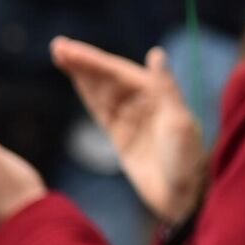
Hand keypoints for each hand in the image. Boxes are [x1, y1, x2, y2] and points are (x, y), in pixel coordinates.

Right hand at [51, 38, 205, 223]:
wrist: (182, 197)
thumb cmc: (187, 160)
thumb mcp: (178, 123)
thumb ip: (165, 88)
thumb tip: (156, 53)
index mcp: (157, 95)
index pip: (120, 72)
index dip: (95, 60)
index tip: (70, 49)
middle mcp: (144, 103)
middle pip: (108, 78)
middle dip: (84, 63)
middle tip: (57, 46)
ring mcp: (131, 119)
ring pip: (102, 91)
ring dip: (83, 75)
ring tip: (60, 56)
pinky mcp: (122, 137)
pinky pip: (101, 110)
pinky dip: (89, 95)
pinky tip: (78, 81)